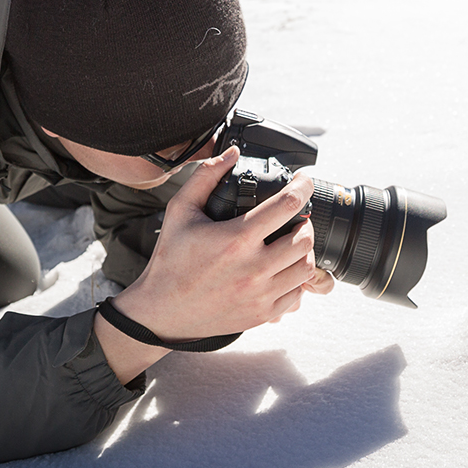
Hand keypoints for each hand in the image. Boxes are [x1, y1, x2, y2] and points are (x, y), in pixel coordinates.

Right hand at [95, 146, 321, 381]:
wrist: (161, 311)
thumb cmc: (170, 260)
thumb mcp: (180, 210)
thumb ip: (206, 176)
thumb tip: (232, 154)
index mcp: (236, 239)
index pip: (288, 205)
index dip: (303, 186)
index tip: (304, 181)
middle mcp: (253, 268)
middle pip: (305, 238)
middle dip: (305, 222)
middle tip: (295, 217)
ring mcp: (260, 294)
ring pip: (306, 267)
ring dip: (304, 251)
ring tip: (290, 242)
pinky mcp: (262, 314)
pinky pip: (297, 294)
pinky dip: (296, 279)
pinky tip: (281, 269)